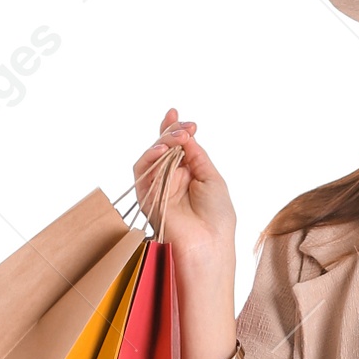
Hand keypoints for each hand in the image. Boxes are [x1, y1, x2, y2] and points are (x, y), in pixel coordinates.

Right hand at [134, 109, 235, 290]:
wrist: (208, 244)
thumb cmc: (217, 218)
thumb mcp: (212, 178)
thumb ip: (196, 155)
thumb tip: (185, 134)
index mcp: (189, 176)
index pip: (177, 148)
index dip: (174, 130)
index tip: (176, 113)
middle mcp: (171, 180)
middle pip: (163, 148)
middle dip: (172, 132)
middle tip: (184, 126)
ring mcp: (158, 188)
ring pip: (152, 157)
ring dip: (163, 142)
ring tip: (178, 136)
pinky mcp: (146, 197)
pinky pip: (141, 172)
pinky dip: (150, 158)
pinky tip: (163, 150)